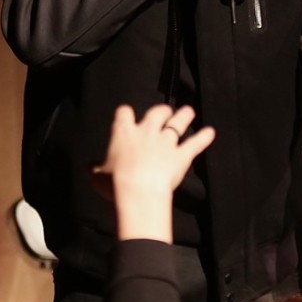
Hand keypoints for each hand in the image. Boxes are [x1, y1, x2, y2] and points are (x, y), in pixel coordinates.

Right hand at [91, 104, 215, 241]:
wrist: (138, 190)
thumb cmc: (114, 183)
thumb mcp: (96, 176)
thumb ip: (94, 168)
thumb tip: (89, 167)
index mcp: (124, 133)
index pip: (124, 113)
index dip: (126, 113)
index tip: (126, 115)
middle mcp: (146, 132)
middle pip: (156, 112)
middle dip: (161, 111)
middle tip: (164, 111)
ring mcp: (166, 142)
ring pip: (177, 123)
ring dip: (183, 116)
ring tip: (189, 111)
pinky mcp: (181, 155)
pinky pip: (195, 144)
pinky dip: (204, 138)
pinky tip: (211, 132)